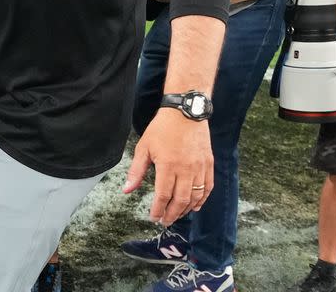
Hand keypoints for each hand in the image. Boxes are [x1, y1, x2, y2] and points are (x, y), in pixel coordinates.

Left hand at [123, 108, 213, 224]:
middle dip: (172, 214)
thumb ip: (136, 171)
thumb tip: (127, 190)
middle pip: (180, 201)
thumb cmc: (162, 129)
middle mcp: (186, 169)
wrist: (185, 113)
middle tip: (165, 221)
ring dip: (186, 210)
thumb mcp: (144, 148)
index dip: (158, 210)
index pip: (163, 196)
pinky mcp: (209, 164)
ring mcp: (200, 168)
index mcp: (168, 166)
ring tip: (176, 215)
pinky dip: (202, 200)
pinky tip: (194, 206)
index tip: (154, 217)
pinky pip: (208, 188)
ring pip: (195, 197)